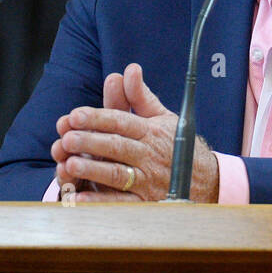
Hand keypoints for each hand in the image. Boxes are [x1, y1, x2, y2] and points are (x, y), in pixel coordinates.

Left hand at [51, 62, 219, 202]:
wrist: (204, 180)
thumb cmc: (176, 145)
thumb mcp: (161, 117)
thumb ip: (139, 96)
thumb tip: (129, 69)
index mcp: (150, 131)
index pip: (121, 122)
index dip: (98, 118)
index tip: (75, 115)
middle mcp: (148, 154)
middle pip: (116, 146)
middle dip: (91, 142)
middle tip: (66, 138)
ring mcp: (146, 180)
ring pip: (117, 173)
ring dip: (93, 169)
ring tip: (69, 165)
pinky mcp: (144, 202)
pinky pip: (120, 203)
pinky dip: (98, 202)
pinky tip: (78, 198)